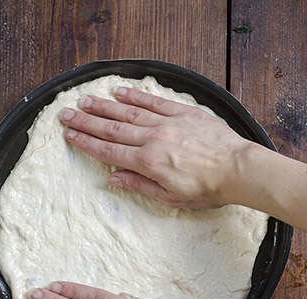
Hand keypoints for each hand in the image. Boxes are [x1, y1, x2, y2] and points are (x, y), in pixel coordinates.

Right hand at [58, 86, 256, 208]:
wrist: (239, 169)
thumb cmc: (209, 188)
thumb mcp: (171, 198)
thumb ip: (140, 185)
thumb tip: (113, 179)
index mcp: (149, 163)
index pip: (110, 152)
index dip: (87, 143)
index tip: (70, 135)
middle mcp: (154, 139)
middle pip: (113, 129)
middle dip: (87, 122)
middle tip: (67, 114)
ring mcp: (168, 123)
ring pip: (129, 113)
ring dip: (105, 107)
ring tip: (85, 101)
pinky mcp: (183, 112)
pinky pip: (154, 102)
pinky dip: (136, 96)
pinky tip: (120, 92)